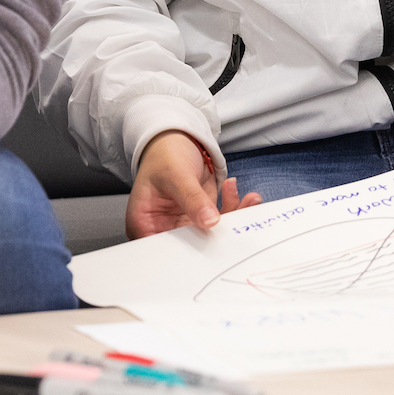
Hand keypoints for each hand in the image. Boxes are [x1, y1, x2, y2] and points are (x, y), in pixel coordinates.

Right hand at [126, 130, 258, 237]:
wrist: (176, 141)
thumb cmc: (163, 155)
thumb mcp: (176, 175)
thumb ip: (192, 198)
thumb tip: (209, 221)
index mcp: (145, 224)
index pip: (163, 250)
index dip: (186, 253)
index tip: (209, 243)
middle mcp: (164, 228)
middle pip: (191, 244)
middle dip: (218, 235)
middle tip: (237, 225)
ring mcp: (184, 223)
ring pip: (211, 232)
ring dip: (232, 217)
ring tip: (248, 201)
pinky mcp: (201, 215)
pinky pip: (220, 219)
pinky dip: (233, 205)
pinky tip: (234, 189)